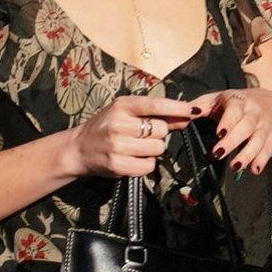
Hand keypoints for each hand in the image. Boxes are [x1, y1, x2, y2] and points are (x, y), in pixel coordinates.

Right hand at [66, 89, 199, 181]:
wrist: (78, 148)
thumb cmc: (106, 127)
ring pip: (158, 149)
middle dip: (159, 134)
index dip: (177, 108)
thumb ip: (155, 115)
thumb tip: (187, 116)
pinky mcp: (118, 165)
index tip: (192, 111)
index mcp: (122, 106)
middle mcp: (119, 124)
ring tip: (136, 148)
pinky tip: (133, 159)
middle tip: (143, 136)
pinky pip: (149, 166)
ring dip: (153, 150)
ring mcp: (117, 146)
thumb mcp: (126, 113)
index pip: (155, 105)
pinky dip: (146, 164)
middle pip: (161, 130)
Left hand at [199, 87, 271, 174]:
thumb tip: (180, 113)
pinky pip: (269, 148)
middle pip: (246, 126)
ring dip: (247, 154)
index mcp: (238, 100)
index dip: (228, 121)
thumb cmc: (234, 104)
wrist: (270, 103)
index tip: (219, 133)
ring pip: (259, 139)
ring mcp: (264, 124)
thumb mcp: (217, 99)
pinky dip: (262, 160)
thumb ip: (199, 106)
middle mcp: (254, 111)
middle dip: (233, 141)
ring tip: (235, 166)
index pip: (235, 109)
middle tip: (218, 154)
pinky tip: (254, 170)